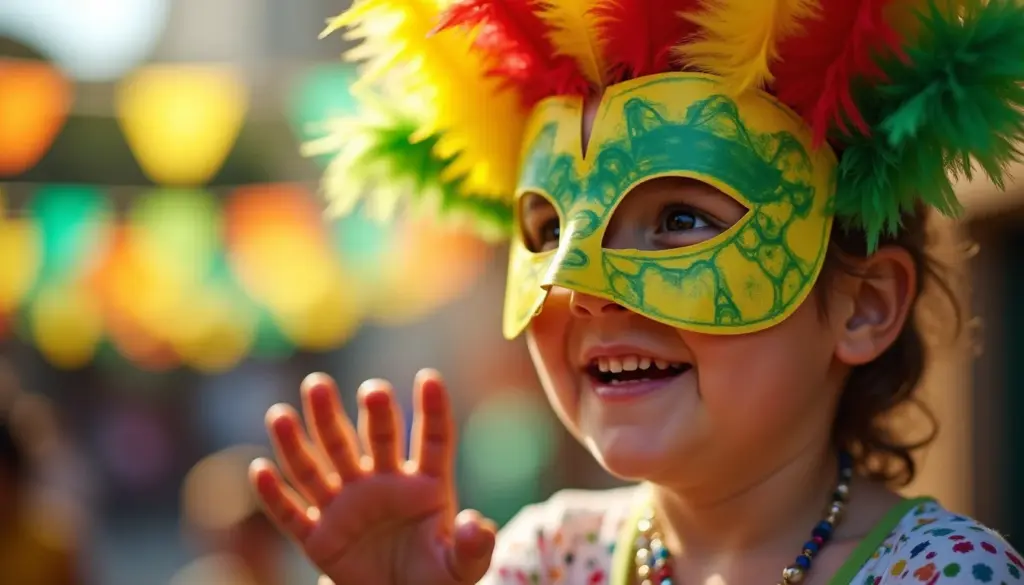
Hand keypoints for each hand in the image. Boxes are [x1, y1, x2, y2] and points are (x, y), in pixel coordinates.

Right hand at [250, 370, 496, 584]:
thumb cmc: (437, 577)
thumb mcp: (462, 568)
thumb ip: (472, 546)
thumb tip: (476, 525)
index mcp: (424, 485)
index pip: (432, 440)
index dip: (432, 411)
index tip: (430, 380)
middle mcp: (382, 484)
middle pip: (371, 440)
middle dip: (368, 414)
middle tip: (369, 390)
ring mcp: (347, 507)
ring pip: (321, 466)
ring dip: (301, 441)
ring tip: (282, 413)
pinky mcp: (319, 538)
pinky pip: (292, 514)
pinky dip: (275, 496)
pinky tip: (259, 470)